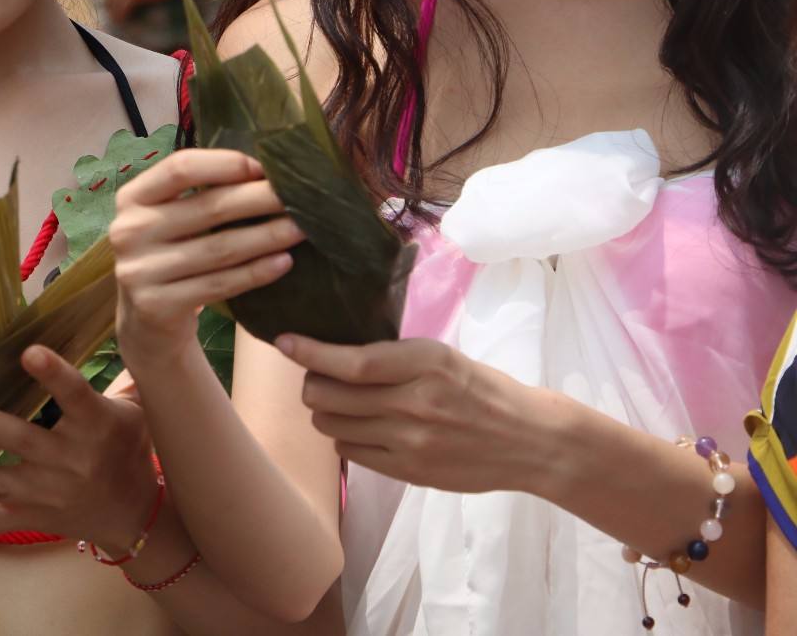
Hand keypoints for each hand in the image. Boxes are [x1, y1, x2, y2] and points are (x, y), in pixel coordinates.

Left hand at [0, 346, 157, 558]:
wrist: (136, 516)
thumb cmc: (129, 450)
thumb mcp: (135, 412)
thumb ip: (123, 376)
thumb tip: (131, 330)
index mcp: (95, 424)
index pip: (75, 394)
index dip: (53, 374)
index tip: (29, 352)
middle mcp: (68, 458)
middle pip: (22, 438)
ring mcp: (45, 491)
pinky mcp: (29, 515)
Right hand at [111, 149, 301, 368]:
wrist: (146, 321)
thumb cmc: (169, 256)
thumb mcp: (169, 219)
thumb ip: (199, 194)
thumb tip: (264, 171)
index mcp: (132, 198)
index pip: (180, 168)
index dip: (226, 164)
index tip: (264, 168)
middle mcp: (128, 231)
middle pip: (207, 207)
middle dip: (260, 199)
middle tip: (300, 196)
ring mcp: (139, 271)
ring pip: (219, 249)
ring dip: (267, 237)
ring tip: (302, 229)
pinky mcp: (156, 305)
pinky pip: (218, 284)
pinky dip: (255, 273)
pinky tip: (283, 263)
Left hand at [280, 334, 558, 494]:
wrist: (528, 441)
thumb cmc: (480, 389)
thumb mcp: (441, 357)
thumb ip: (392, 358)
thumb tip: (332, 354)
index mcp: (424, 363)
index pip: (352, 362)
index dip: (311, 353)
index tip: (284, 342)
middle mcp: (414, 403)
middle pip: (329, 395)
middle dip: (312, 384)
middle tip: (318, 378)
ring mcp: (411, 441)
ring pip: (331, 424)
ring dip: (326, 412)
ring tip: (343, 404)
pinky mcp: (410, 471)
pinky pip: (350, 452)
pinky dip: (345, 437)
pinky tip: (362, 429)